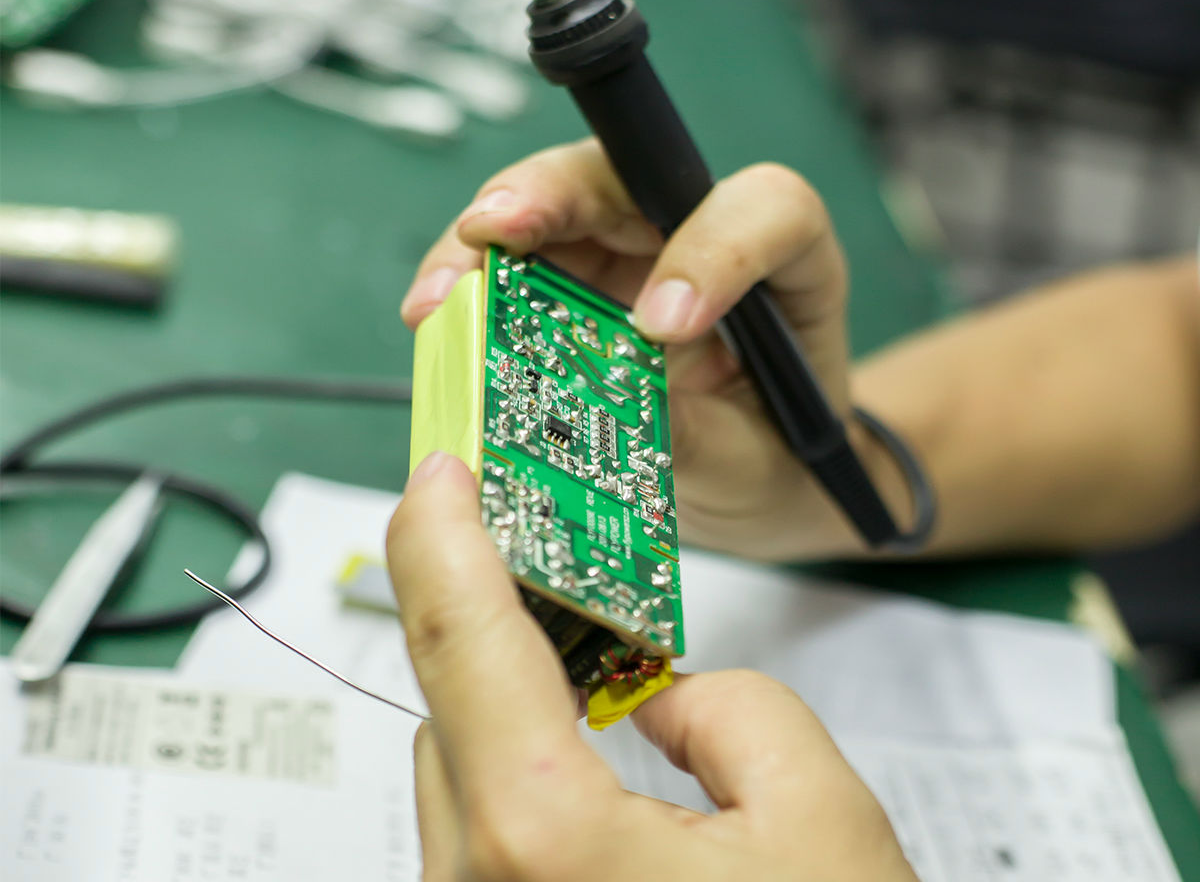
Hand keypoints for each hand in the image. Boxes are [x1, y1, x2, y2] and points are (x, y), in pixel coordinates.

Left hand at [387, 451, 916, 881]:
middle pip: (452, 708)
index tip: (442, 469)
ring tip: (593, 677)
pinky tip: (588, 774)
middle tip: (545, 556)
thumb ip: (733, 712)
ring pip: (460, 776)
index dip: (443, 533)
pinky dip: (519, 780)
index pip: (462, 639)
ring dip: (511, 709)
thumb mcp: (819, 815)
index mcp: (548, 842)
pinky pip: (479, 839)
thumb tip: (665, 698)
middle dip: (496, 624)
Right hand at [401, 138, 901, 559]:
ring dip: (486, 241)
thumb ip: (697, 438)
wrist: (753, 481)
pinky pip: (513, 259)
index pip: (760, 212)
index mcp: (784, 263)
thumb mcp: (752, 464)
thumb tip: (610, 412)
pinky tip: (438, 319)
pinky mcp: (573, 277)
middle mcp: (697, 231)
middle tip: (489, 233)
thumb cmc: (772, 457)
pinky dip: (471, 284)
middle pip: (624, 174)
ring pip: (551, 201)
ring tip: (440, 298)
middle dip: (548, 196)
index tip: (663, 325)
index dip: (712, 249)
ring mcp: (628, 247)